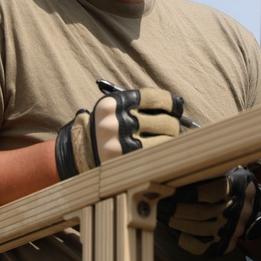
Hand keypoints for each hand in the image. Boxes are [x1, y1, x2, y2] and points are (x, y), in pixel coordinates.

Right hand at [55, 87, 183, 178]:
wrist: (82, 150)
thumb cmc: (108, 125)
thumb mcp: (117, 108)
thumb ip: (142, 105)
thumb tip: (177, 106)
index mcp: (114, 104)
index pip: (155, 98)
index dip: (171, 103)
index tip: (175, 108)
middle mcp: (116, 123)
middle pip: (164, 121)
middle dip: (172, 124)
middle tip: (171, 127)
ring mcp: (121, 145)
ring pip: (165, 140)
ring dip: (169, 140)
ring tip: (164, 140)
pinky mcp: (126, 163)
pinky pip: (157, 156)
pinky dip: (164, 153)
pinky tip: (160, 151)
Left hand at [157, 166, 260, 255]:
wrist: (251, 203)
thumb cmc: (229, 181)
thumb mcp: (224, 170)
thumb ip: (205, 171)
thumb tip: (175, 171)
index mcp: (236, 187)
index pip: (208, 193)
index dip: (186, 193)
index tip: (168, 191)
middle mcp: (236, 210)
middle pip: (201, 213)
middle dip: (176, 209)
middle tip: (160, 204)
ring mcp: (232, 229)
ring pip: (199, 229)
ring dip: (177, 223)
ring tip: (163, 215)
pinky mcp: (226, 244)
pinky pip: (201, 246)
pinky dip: (184, 239)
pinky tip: (173, 230)